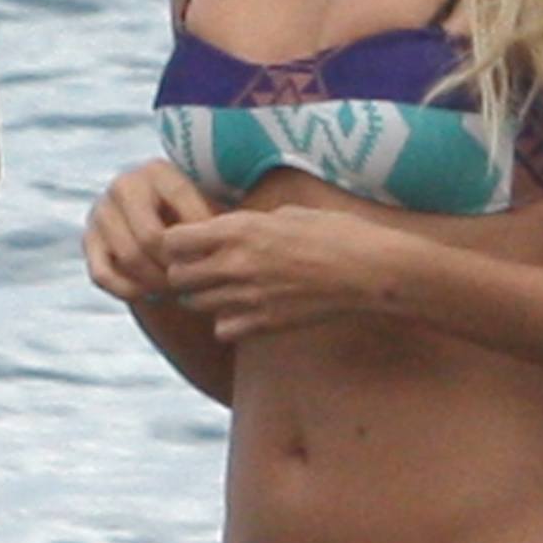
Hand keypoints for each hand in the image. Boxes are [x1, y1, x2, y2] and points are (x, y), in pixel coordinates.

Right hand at [84, 154, 216, 299]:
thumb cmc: (198, 222)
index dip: (195, 253)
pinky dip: (127, 290)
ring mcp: (101, 211)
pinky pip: (102, 274)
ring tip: (176, 291)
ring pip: (128, 258)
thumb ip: (218, 226)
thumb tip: (230, 243)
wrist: (161, 223)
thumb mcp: (211, 215)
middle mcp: (124, 185)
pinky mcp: (88, 239)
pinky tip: (150, 294)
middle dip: (172, 269)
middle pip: (149, 240)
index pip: (179, 221)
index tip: (210, 268)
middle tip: (191, 285)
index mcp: (158, 171)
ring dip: (154, 282)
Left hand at [155, 199, 408, 339]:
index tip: (188, 243)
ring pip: (195, 306)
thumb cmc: (337, 233)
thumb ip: (251, 224)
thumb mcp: (289, 213)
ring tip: (222, 289)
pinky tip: (244, 311)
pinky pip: (222, 329)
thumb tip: (231, 229)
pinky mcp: (265, 324)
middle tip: (200, 269)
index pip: (173, 241)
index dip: (175, 243)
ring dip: (202, 298)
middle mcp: (236, 263)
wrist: (370, 270)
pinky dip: (226, 322)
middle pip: (177, 277)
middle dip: (182, 273)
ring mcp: (249, 297)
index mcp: (240, 229)